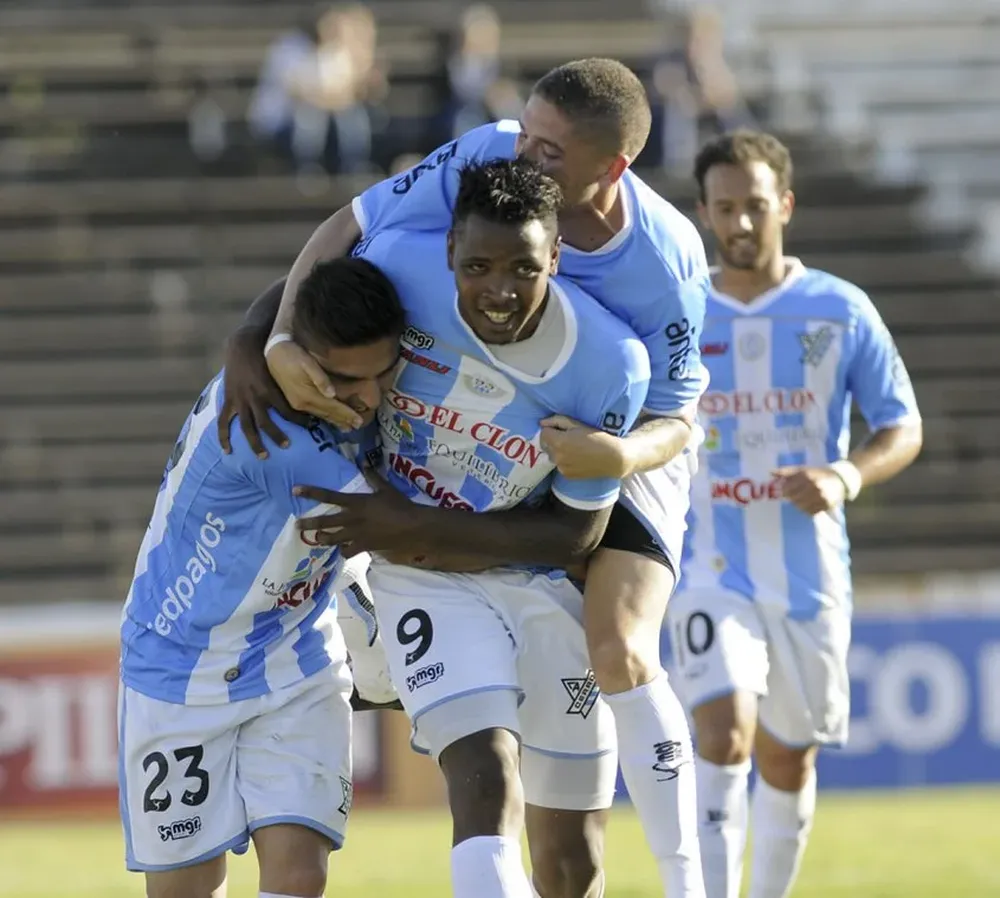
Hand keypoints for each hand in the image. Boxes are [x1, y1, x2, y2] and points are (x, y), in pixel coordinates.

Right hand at [218, 328, 310, 457]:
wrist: (242, 346)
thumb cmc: (267, 356)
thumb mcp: (283, 366)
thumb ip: (303, 379)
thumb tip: (328, 391)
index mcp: (269, 389)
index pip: (287, 410)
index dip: (299, 420)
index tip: (311, 427)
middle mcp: (254, 398)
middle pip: (265, 422)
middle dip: (276, 435)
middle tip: (287, 446)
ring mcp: (240, 401)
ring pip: (246, 426)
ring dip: (254, 443)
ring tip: (263, 456)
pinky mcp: (229, 400)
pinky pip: (224, 422)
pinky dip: (224, 437)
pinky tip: (227, 451)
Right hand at [267, 339, 363, 430]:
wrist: (273, 353)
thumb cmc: (292, 355)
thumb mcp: (307, 362)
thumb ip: (320, 378)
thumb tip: (332, 394)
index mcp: (307, 395)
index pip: (333, 407)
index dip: (347, 414)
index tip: (360, 421)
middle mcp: (303, 404)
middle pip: (328, 414)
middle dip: (343, 420)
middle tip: (358, 426)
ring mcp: (297, 404)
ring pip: (321, 415)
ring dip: (335, 421)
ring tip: (347, 426)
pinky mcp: (295, 401)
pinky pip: (314, 412)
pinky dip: (325, 416)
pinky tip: (330, 419)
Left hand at [293, 474, 427, 555]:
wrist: (411, 527)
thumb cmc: (399, 505)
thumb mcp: (386, 488)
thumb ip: (373, 477)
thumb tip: (365, 462)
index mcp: (356, 502)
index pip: (328, 496)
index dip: (311, 492)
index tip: (295, 490)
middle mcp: (352, 519)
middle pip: (324, 523)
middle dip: (308, 524)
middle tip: (297, 525)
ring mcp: (356, 535)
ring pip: (332, 539)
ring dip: (322, 539)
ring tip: (316, 539)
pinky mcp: (363, 547)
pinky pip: (347, 551)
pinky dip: (344, 551)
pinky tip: (343, 550)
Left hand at [540, 415, 627, 479]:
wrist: (612, 458)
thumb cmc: (597, 437)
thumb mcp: (577, 424)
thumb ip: (557, 421)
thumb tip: (542, 423)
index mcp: (558, 442)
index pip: (543, 432)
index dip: (552, 429)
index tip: (563, 429)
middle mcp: (557, 456)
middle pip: (546, 445)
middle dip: (553, 440)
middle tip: (569, 438)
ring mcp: (561, 467)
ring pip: (552, 455)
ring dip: (558, 451)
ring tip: (574, 449)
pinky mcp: (566, 475)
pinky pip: (559, 465)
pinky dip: (564, 461)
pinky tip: (577, 458)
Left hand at [772, 466, 846, 515]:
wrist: (840, 479)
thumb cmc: (817, 473)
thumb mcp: (802, 469)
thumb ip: (786, 472)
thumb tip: (770, 472)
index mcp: (806, 475)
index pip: (788, 488)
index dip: (783, 492)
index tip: (781, 493)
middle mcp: (814, 486)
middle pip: (794, 499)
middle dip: (791, 499)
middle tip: (792, 497)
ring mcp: (821, 496)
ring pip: (801, 506)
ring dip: (799, 505)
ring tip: (802, 500)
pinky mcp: (826, 504)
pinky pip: (811, 512)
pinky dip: (807, 510)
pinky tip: (809, 504)